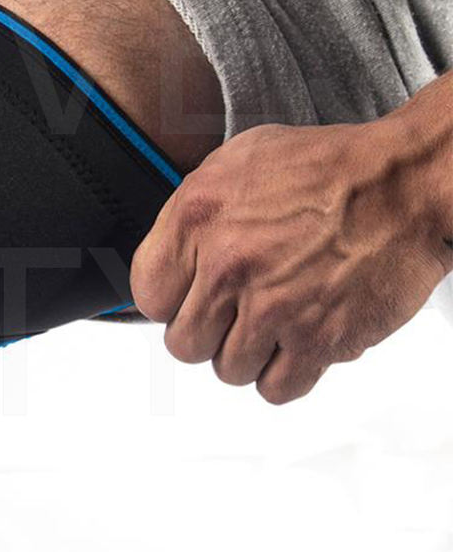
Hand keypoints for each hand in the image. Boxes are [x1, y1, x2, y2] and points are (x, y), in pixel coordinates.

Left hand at [130, 119, 452, 404]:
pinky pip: (276, 388)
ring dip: (247, 353)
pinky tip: (293, 345)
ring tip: (271, 321)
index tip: (188, 296)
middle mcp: (226, 266)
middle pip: (184, 343)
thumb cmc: (326, 167)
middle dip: (207, 331)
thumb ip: (191, 212)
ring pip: (227, 369)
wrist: (403, 183)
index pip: (148, 295)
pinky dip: (283, 375)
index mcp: (196, 219)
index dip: (171, 299)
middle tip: (233, 311)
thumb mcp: (235, 163)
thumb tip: (169, 257)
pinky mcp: (318, 340)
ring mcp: (272, 307)